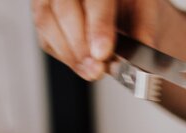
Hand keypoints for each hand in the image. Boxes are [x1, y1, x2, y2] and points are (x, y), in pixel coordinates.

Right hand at [30, 0, 163, 80]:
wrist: (116, 2)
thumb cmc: (128, 2)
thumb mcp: (144, 10)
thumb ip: (143, 30)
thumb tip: (138, 59)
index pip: (94, 0)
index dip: (98, 26)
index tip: (102, 53)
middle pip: (65, 11)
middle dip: (81, 47)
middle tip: (97, 69)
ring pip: (47, 23)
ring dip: (70, 55)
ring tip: (92, 72)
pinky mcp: (41, 14)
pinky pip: (46, 38)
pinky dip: (64, 56)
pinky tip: (82, 65)